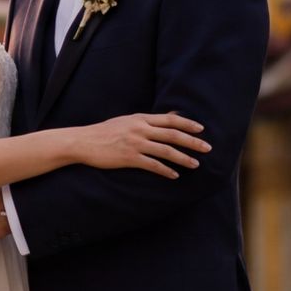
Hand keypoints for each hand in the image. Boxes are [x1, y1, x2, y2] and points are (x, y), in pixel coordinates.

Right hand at [75, 110, 209, 175]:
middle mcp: (140, 129)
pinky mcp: (129, 158)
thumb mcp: (128, 121)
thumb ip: (148, 120)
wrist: (83, 142)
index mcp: (141, 118)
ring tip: (196, 164)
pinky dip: (165, 171)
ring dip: (183, 158)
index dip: (187, 124)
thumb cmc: (105, 132)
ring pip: (166, 151)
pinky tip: (174, 176)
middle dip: (192, 142)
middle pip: (172, 135)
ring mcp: (135, 143)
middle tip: (207, 148)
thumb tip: (171, 115)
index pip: (170, 120)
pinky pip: (152, 165)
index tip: (201, 129)